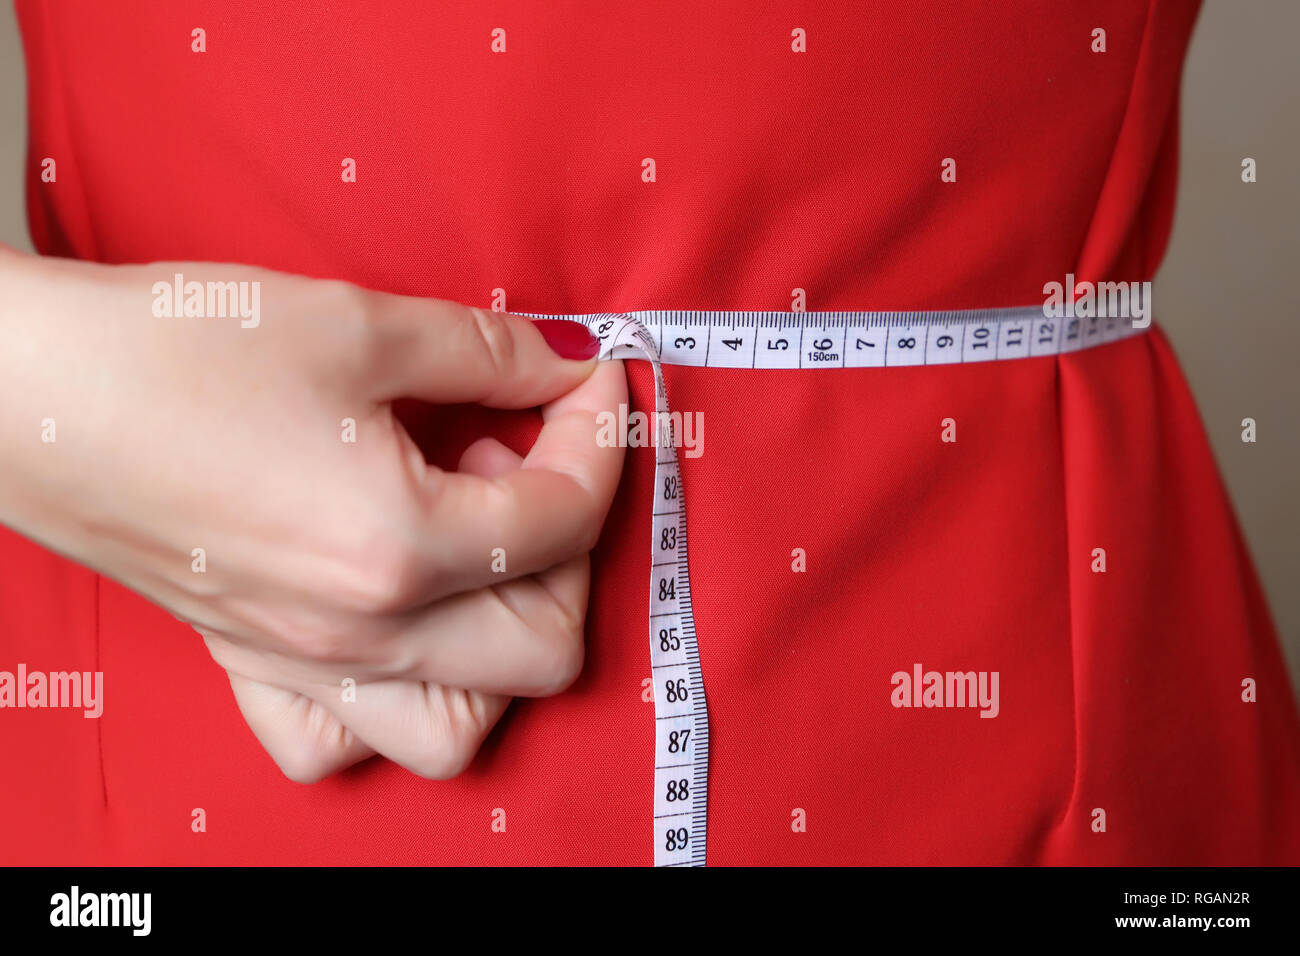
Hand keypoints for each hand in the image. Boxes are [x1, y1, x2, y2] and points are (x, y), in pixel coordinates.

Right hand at [0, 249, 625, 780]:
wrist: (29, 392)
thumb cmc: (176, 349)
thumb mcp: (358, 325)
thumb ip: (487, 353)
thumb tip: (559, 365)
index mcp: (400, 547)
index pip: (564, 519)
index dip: (601, 436)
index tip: (587, 379)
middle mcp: (362, 632)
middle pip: (547, 648)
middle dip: (570, 550)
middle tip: (524, 458)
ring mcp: (306, 662)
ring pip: (460, 728)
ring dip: (499, 645)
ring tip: (467, 544)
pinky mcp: (255, 664)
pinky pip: (341, 740)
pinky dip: (392, 700)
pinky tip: (388, 616)